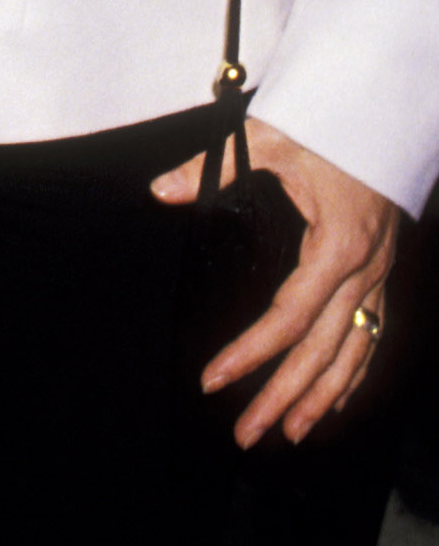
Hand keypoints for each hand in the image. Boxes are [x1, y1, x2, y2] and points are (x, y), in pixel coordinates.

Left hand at [152, 121, 399, 446]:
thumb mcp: (269, 139)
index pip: (289, 318)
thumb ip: (212, 168)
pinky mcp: (382, 274)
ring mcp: (380, 277)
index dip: (249, 353)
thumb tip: (160, 190)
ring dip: (321, 399)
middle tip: (245, 435)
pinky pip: (371, 337)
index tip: (211, 380)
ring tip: (286, 433)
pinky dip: (351, 374)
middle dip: (282, 397)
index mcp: (340, 247)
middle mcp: (366, 272)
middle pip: (322, 351)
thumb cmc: (327, 124)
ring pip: (354, 354)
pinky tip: (329, 400)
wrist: (385, 110)